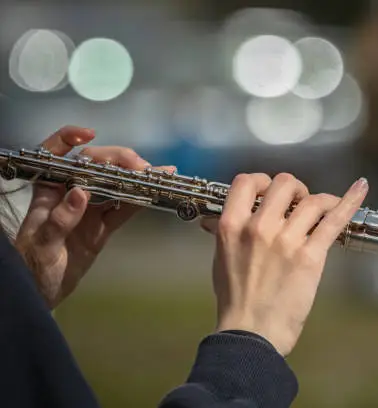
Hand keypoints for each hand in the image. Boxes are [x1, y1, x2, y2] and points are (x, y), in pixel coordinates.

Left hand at [14, 126, 174, 308]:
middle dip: (119, 160)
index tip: (90, 134)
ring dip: (136, 179)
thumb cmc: (31, 267)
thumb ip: (60, 219)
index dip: (68, 139)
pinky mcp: (101, 228)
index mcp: (48, 191)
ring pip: (115, 185)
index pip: (54, 155)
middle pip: (95, 166)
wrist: (37, 295)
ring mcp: (88, 211)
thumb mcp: (41, 245)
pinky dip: (139, 202)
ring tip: (160, 173)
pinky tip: (154, 193)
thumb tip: (82, 193)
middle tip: (142, 167)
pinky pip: (122, 210)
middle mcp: (69, 194)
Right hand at [201, 173, 368, 355]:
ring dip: (319, 200)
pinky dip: (350, 200)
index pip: (247, 182)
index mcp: (232, 226)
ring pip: (311, 200)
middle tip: (298, 203)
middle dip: (294, 189)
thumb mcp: (221, 259)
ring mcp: (287, 240)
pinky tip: (361, 188)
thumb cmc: (236, 301)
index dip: (261, 182)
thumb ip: (227, 233)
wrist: (251, 334)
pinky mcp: (310, 256)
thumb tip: (224, 219)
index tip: (269, 191)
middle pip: (284, 184)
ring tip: (322, 208)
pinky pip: (333, 220)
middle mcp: (259, 227)